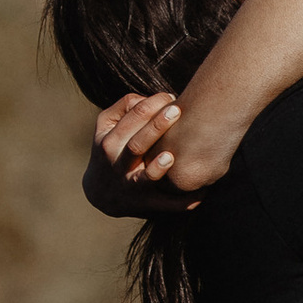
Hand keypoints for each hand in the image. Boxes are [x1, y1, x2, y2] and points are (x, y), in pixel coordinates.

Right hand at [81, 92, 199, 216]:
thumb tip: (150, 99)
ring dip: (158, 168)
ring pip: (146, 178)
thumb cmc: (112, 149)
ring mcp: (133, 186)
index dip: (153, 104)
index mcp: (111, 141)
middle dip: (156, 127)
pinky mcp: (147, 203)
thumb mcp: (107, 125)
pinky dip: (183, 201)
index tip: (170, 97)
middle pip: (137, 144)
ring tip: (171, 157)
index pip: (132, 118)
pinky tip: (200, 193)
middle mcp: (119, 165)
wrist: (101, 192)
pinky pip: (166, 205)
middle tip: (177, 110)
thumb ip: (124, 106)